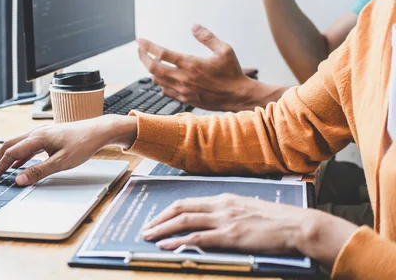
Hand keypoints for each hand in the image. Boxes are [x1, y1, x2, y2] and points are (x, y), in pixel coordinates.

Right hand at [0, 115, 136, 185]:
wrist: (97, 131)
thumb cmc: (83, 144)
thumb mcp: (61, 162)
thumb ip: (39, 171)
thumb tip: (19, 180)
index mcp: (37, 138)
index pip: (11, 153)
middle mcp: (36, 133)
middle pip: (9, 146)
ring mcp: (41, 133)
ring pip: (17, 145)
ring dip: (5, 157)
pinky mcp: (47, 136)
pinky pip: (27, 146)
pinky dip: (18, 155)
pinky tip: (17, 164)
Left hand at [137, 24, 254, 111]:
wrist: (238, 96)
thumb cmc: (232, 73)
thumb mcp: (224, 50)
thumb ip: (207, 37)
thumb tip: (194, 26)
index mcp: (191, 63)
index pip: (161, 53)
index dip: (147, 46)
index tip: (140, 40)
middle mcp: (184, 78)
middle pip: (153, 68)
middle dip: (142, 57)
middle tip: (140, 50)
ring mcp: (183, 90)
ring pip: (157, 80)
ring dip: (151, 70)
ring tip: (151, 62)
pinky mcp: (185, 99)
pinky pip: (165, 91)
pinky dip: (161, 83)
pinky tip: (163, 78)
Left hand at [141, 193, 357, 268]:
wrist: (297, 225)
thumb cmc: (277, 220)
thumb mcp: (248, 209)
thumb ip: (229, 212)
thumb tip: (213, 220)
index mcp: (224, 198)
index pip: (188, 201)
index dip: (169, 210)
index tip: (157, 218)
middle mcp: (221, 206)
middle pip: (181, 208)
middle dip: (160, 218)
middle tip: (146, 228)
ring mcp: (225, 220)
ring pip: (184, 220)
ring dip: (163, 229)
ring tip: (149, 236)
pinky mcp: (231, 235)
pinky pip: (198, 237)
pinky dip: (179, 241)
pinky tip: (167, 246)